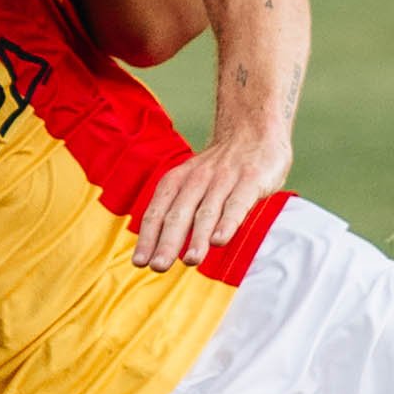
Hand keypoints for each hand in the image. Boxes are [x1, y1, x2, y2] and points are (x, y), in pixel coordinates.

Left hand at [132, 131, 292, 270]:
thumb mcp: (194, 180)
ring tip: (190, 260)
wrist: (253, 127)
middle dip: (167, 241)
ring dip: (197, 237)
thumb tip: (160, 248)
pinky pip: (237, 203)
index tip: (140, 261)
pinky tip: (220, 241)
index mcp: (180, 180)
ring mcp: (225, 179)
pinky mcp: (251, 179)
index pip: (159, 211)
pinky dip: (227, 222)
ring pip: (207, 211)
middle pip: (179, 213)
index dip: (148, 236)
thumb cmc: (221, 166)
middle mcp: (198, 179)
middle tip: (158, 266)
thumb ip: (181, 210)